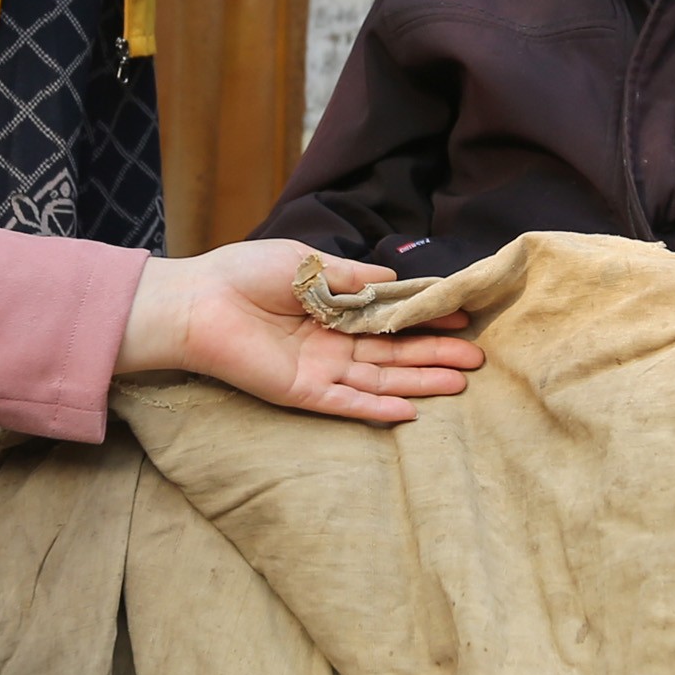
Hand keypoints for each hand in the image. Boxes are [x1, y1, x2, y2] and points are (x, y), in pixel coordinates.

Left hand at [121, 242, 483, 422]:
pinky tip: (411, 412)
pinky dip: (376, 409)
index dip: (426, 318)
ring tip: (460, 381)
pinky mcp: (302, 392)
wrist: (197, 300)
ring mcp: (320, 370)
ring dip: (419, 381)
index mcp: (333, 309)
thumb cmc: (244, 273)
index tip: (462, 315)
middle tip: (477, 358)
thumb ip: (352, 276)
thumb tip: (397, 280)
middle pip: (394, 353)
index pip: (390, 318)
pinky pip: (346, 404)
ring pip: (380, 379)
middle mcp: (332, 343)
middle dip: (435, 354)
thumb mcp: (307, 262)